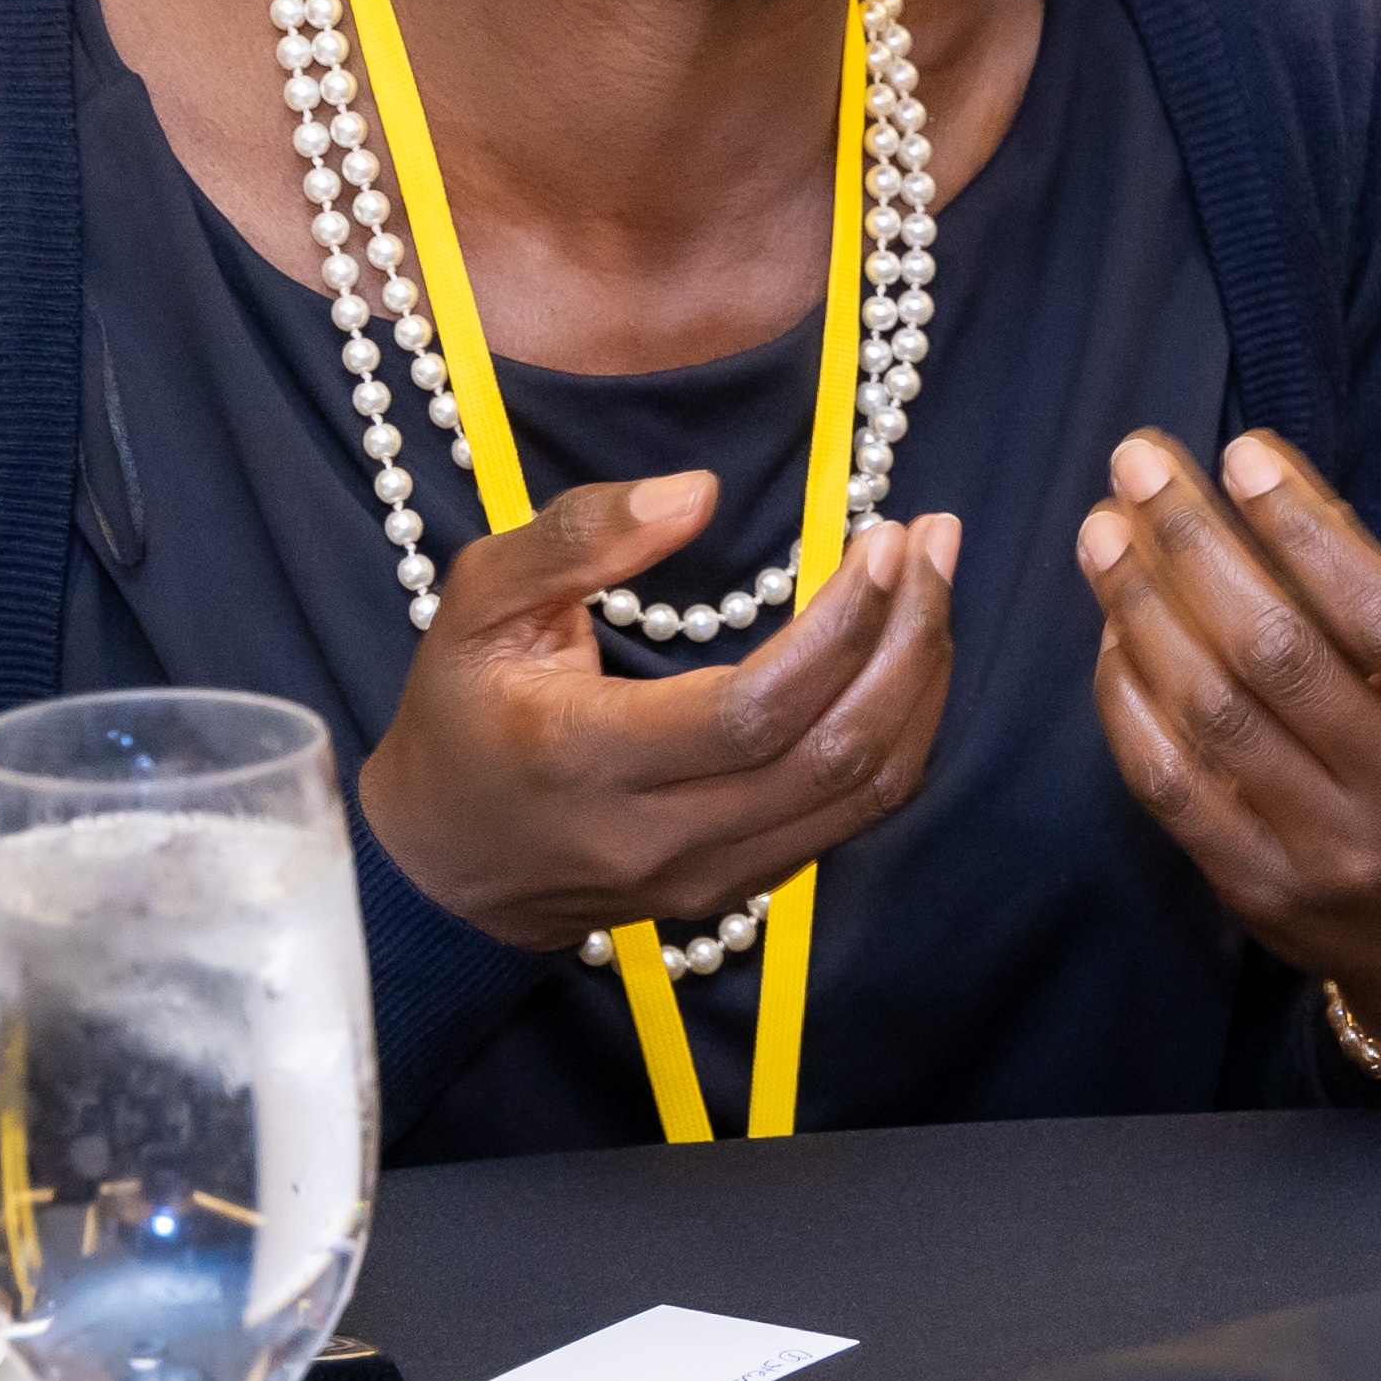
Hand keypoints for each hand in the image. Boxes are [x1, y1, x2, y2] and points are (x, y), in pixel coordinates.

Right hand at [359, 474, 963, 950]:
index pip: (755, 711)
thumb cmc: (460, 714)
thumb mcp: (477, 604)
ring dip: (921, 683)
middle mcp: (660, 837)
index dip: (841, 628)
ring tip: (937, 583)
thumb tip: (696, 492)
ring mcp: (709, 876)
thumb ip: (577, 538)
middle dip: (908, 639)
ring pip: (863, 793)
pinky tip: (908, 654)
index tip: (885, 539)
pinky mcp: (742, 889)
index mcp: (588, 760)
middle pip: (832, 754)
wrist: (444, 867)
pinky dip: (900, 731)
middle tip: (934, 541)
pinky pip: (854, 817)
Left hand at [1081, 429, 1380, 1043]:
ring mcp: (1333, 852)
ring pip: (1216, 717)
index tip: (1243, 449)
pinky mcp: (1264, 894)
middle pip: (1280, 655)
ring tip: (1103, 531)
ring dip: (1143, 613)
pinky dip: (1130, 707)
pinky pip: (1175, 791)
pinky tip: (1110, 633)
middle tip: (1137, 462)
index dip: (1306, 528)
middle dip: (1196, 547)